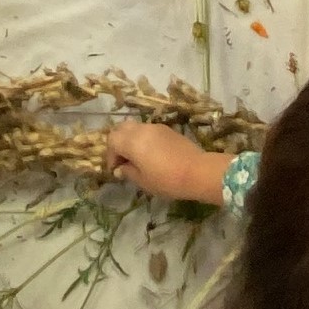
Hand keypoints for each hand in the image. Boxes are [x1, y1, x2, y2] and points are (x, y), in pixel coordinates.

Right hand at [107, 123, 229, 203]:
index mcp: (132, 141)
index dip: (110, 155)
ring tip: (137, 158)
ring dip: (131, 140)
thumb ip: (128, 171)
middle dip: (118, 143)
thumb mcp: (143, 181)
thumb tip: (121, 168)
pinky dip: (143, 139)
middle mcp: (141, 129)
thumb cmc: (167, 180)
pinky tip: (151, 154)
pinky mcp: (168, 129)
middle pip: (121, 129)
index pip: (111, 141)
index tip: (116, 170)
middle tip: (123, 160)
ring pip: (135, 127)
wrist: (198, 171)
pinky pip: (148, 130)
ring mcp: (156, 127)